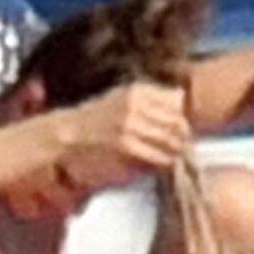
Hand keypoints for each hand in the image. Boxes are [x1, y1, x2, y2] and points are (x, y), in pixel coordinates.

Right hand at [62, 81, 191, 175]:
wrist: (69, 134)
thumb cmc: (95, 119)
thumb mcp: (121, 97)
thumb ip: (150, 97)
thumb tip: (181, 98)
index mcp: (135, 90)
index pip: (175, 100)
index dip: (181, 115)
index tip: (182, 126)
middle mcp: (135, 104)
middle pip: (176, 120)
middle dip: (184, 135)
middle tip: (184, 144)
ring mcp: (130, 125)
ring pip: (170, 138)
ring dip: (177, 149)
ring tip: (177, 155)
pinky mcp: (126, 145)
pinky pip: (157, 154)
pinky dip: (165, 160)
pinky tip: (163, 163)